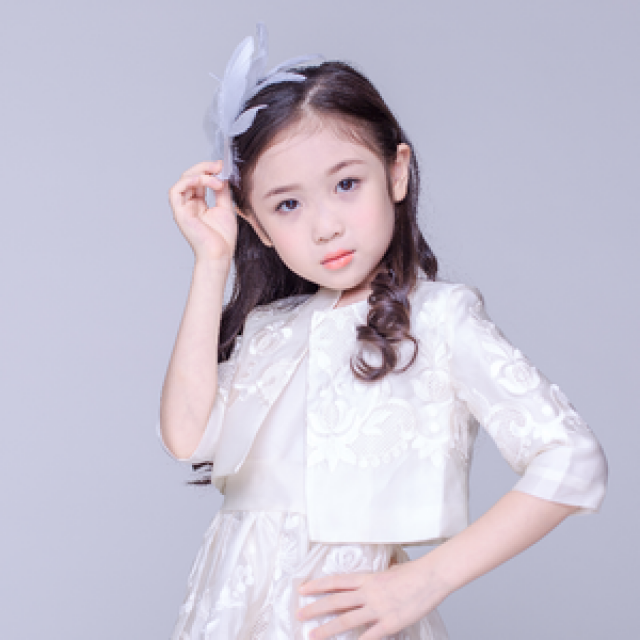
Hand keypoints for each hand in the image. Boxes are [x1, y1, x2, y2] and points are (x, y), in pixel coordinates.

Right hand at [168, 160, 237, 265]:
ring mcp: (183, 208)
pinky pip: (175, 192)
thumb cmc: (223, 238)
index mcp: (199, 203)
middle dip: (205, 168)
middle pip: (190, 177)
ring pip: (183, 181)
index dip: (209, 170)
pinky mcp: (180, 213)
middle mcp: (189, 204)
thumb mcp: (225, 207)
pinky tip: (200, 181)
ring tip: (215, 178)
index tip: (222, 167)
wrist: (220, 254)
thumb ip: (222, 191)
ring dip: (199, 174)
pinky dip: (186, 182)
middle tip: (219, 166)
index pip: (200, 180)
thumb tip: (221, 174)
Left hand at [296, 558, 446, 639]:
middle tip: (298, 613)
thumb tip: (370, 581)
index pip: (337, 581)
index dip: (318, 585)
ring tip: (312, 635)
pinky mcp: (390, 623)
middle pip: (336, 600)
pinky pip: (369, 636)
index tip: (303, 588)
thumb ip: (377, 578)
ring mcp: (378, 608)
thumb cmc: (413, 572)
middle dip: (315, 607)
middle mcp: (369, 592)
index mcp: (367, 578)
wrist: (431, 576)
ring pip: (346, 620)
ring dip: (327, 629)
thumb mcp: (390, 570)